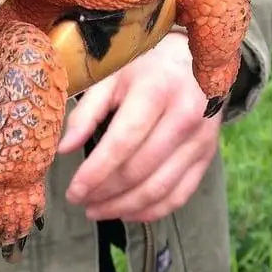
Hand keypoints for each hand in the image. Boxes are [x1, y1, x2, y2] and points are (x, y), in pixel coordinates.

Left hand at [58, 33, 222, 222]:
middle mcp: (184, 117)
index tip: (73, 191)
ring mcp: (200, 139)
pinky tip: (127, 212)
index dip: (95, 172)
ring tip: (96, 210)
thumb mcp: (112, 77)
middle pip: (139, 170)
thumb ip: (86, 112)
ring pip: (159, 189)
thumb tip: (64, 150)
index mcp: (156, 92)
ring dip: (124, 207)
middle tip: (79, 201)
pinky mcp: (208, 156)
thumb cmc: (146, 67)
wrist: (196, 59)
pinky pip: (180, 194)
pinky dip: (151, 211)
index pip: (122, 143)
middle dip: (104, 193)